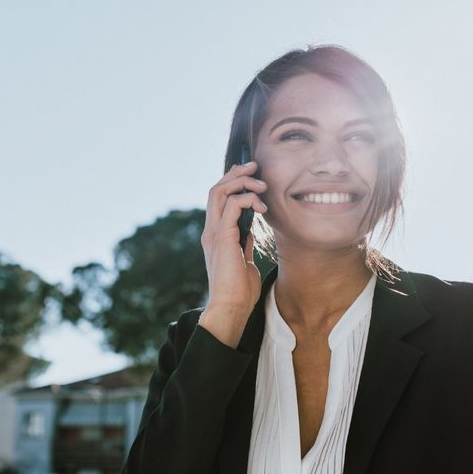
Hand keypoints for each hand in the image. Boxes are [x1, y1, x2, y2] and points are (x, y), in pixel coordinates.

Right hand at [199, 161, 267, 346]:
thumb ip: (244, 243)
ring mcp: (214, 233)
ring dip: (242, 183)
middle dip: (236, 173)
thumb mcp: (244, 260)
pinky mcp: (222, 238)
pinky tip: (261, 207)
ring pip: (220, 192)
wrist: (231, 308)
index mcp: (215, 234)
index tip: (251, 173)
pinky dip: (246, 199)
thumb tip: (250, 230)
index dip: (232, 181)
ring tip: (262, 186)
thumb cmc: (240, 290)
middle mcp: (211, 230)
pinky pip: (230, 206)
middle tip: (255, 166)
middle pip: (216, 189)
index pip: (219, 198)